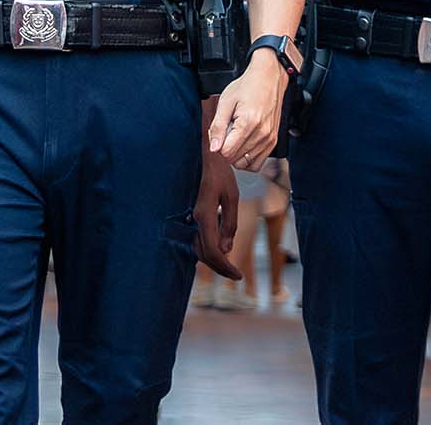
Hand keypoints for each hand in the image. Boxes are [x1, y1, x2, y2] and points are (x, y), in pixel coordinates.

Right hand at [194, 150, 241, 279]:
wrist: (203, 154)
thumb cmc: (219, 172)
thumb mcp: (231, 195)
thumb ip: (229, 223)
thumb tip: (226, 249)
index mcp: (205, 215)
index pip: (212, 251)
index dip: (224, 267)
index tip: (238, 276)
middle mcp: (195, 219)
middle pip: (204, 254)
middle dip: (220, 267)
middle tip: (236, 275)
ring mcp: (192, 217)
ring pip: (199, 248)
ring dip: (214, 260)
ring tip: (229, 267)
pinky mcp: (193, 214)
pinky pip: (198, 238)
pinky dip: (209, 249)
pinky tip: (219, 251)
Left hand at [208, 53, 286, 170]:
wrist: (269, 78)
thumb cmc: (248, 86)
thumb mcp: (226, 102)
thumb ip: (218, 127)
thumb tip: (214, 148)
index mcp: (248, 123)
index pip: (227, 153)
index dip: (218, 146)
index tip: (219, 135)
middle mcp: (262, 134)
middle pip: (236, 160)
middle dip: (227, 150)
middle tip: (227, 134)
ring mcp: (269, 139)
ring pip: (246, 164)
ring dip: (237, 156)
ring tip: (236, 139)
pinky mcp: (274, 141)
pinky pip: (259, 163)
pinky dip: (248, 160)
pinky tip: (244, 147)